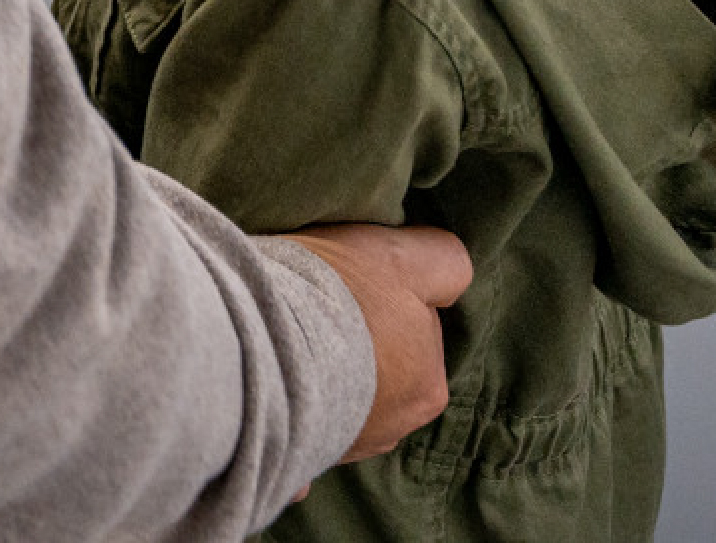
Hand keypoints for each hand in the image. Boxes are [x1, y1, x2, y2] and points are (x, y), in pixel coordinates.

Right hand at [284, 223, 472, 462]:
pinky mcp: (298, 459)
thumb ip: (446, 262)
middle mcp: (394, 428)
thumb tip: (453, 272)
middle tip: (325, 309)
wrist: (261, 347)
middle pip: (385, 370)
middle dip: (363, 345)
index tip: (361, 284)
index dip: (391, 300)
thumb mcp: (409, 257)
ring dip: (329, 379)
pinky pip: (304, 439)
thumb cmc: (342, 300)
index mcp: (428, 387)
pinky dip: (297, 425)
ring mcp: (344, 446)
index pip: (419, 331)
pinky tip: (282, 404)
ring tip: (294, 340)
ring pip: (346, 402)